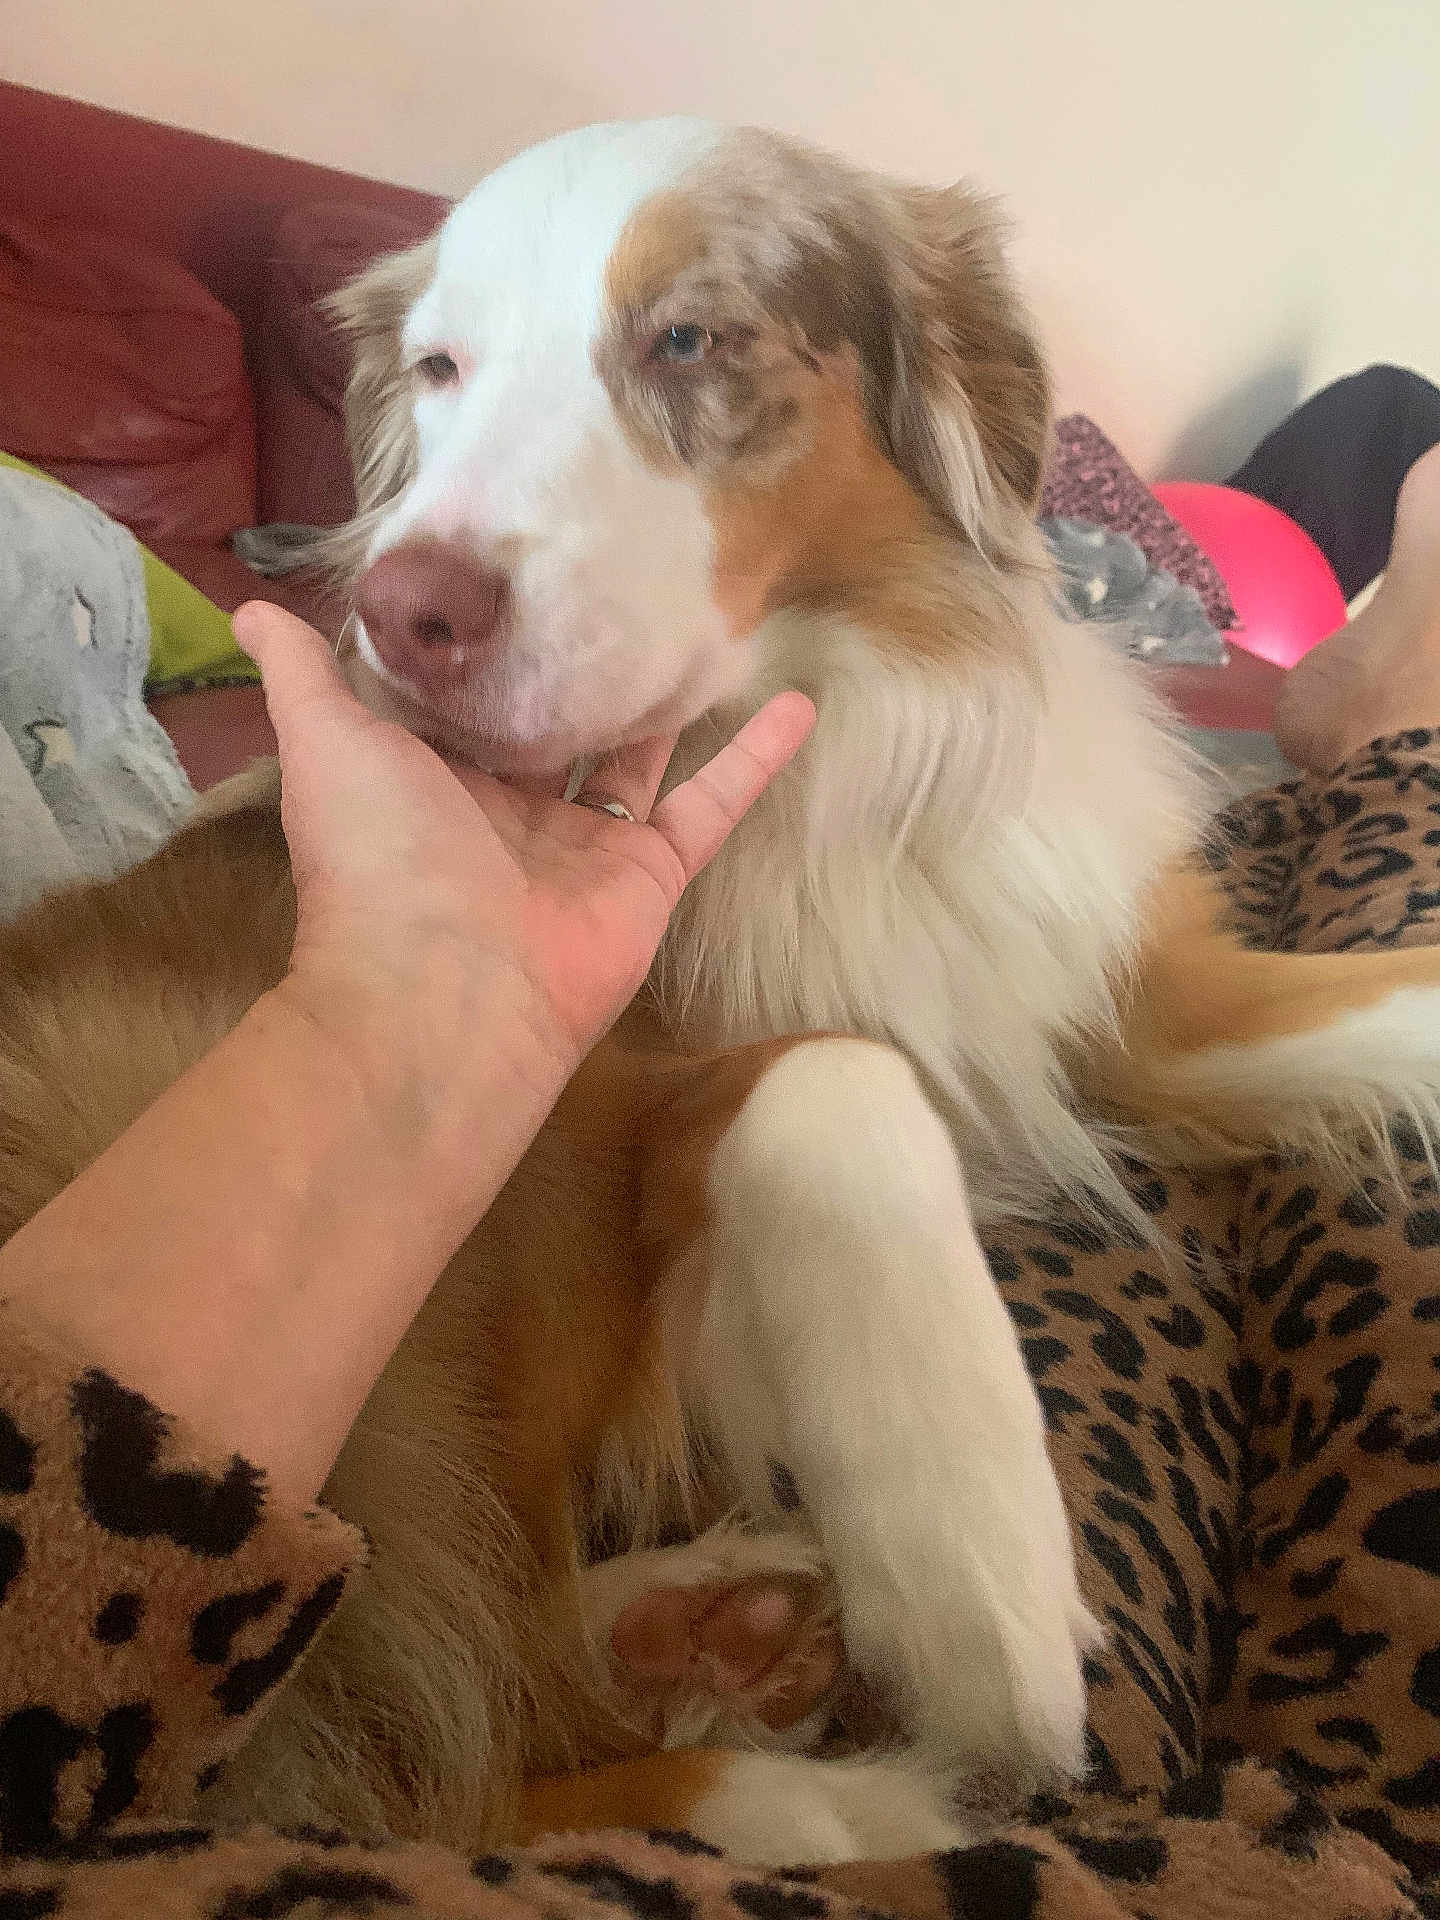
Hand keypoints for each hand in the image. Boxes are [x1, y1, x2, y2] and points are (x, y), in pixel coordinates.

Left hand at [234, 603, 813, 1114]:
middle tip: (628, 575)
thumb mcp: (325, 745)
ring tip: (709, 620)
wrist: (444, 994)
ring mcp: (586, 841)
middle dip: (583, 660)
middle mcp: (510, 807)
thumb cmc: (379, 861)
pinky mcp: (652, 870)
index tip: (522, 566)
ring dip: (670, 696)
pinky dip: (757, 758)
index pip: (468, 695)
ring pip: (638, 752)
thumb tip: (252, 611)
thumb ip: (302, 676)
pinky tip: (798, 699)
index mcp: (432, 776)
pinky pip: (712, 805)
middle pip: (557, 719)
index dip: (492, 639)